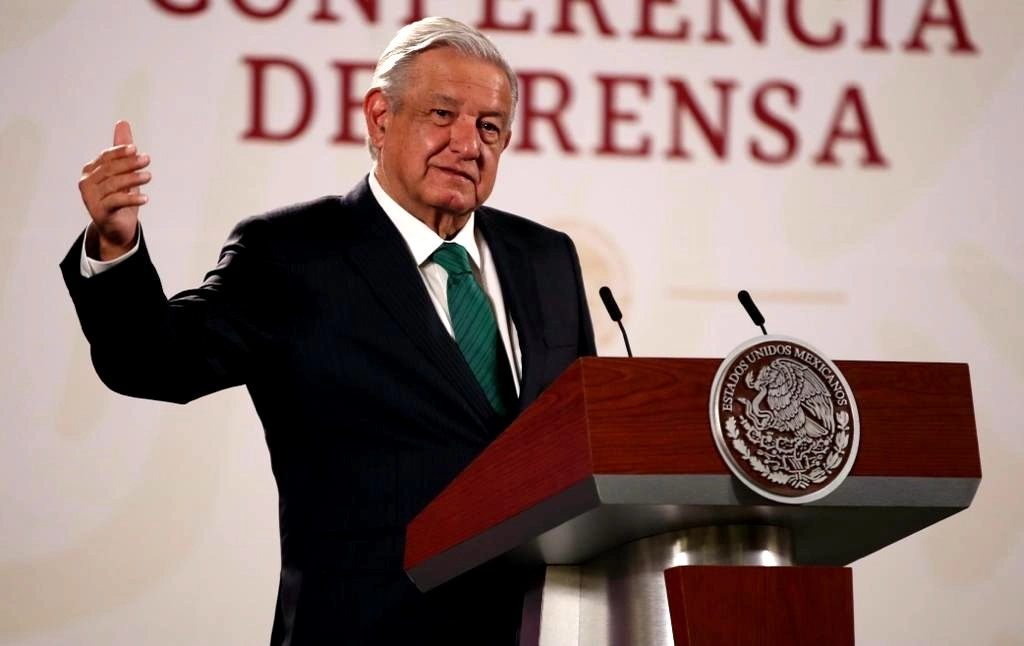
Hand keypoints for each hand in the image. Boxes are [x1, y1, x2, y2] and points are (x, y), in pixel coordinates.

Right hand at [78, 120, 151, 259]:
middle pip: (110, 170)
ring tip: (149, 176)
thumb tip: (123, 122)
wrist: (117, 229)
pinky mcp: (100, 212)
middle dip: (129, 163)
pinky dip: (131, 199)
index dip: (120, 152)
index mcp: (91, 171)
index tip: (136, 149)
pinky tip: (146, 198)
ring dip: (133, 179)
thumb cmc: (120, 198)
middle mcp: (87, 183)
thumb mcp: (124, 173)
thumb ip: (122, 150)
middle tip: (147, 160)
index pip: (106, 158)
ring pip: (114, 185)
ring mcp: (91, 199)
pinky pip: (116, 202)